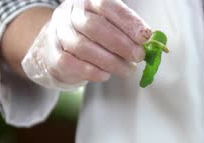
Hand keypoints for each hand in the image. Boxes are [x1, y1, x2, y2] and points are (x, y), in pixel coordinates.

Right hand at [21, 0, 151, 89]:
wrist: (58, 46)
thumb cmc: (93, 35)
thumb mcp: (110, 24)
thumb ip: (128, 31)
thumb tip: (150, 42)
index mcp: (88, 1)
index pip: (107, 5)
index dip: (128, 21)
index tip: (145, 37)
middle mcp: (70, 13)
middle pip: (95, 26)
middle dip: (121, 44)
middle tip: (138, 56)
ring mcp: (58, 33)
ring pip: (83, 47)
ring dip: (111, 61)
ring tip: (128, 69)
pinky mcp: (53, 54)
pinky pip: (71, 63)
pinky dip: (92, 71)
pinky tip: (106, 75)